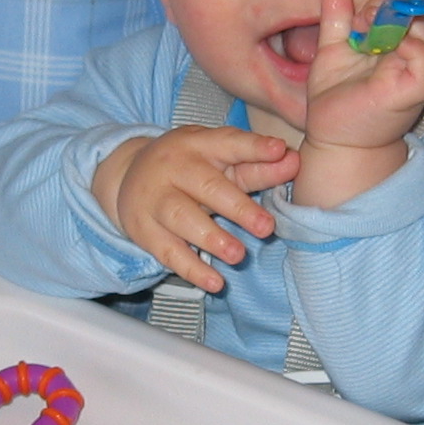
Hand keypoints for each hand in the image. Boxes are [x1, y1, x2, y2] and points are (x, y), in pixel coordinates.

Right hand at [93, 126, 298, 291]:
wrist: (128, 174)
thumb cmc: (188, 167)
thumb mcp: (218, 157)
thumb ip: (256, 163)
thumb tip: (295, 161)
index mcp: (198, 144)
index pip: (229, 143)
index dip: (254, 148)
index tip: (279, 151)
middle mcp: (174, 167)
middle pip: (206, 186)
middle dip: (238, 207)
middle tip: (266, 227)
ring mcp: (155, 199)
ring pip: (182, 218)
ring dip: (212, 238)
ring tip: (238, 255)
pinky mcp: (144, 229)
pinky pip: (168, 251)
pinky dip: (191, 269)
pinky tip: (214, 281)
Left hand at [293, 0, 423, 206]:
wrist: (334, 139)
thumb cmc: (336, 99)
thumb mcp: (333, 50)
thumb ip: (336, 18)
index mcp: (397, 44)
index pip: (409, 6)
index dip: (387, 0)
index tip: (358, 13)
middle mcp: (412, 56)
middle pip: (422, 12)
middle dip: (393, 3)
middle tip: (364, 16)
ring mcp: (417, 73)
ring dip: (397, 22)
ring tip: (367, 32)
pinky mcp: (416, 90)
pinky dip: (407, 46)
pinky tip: (380, 51)